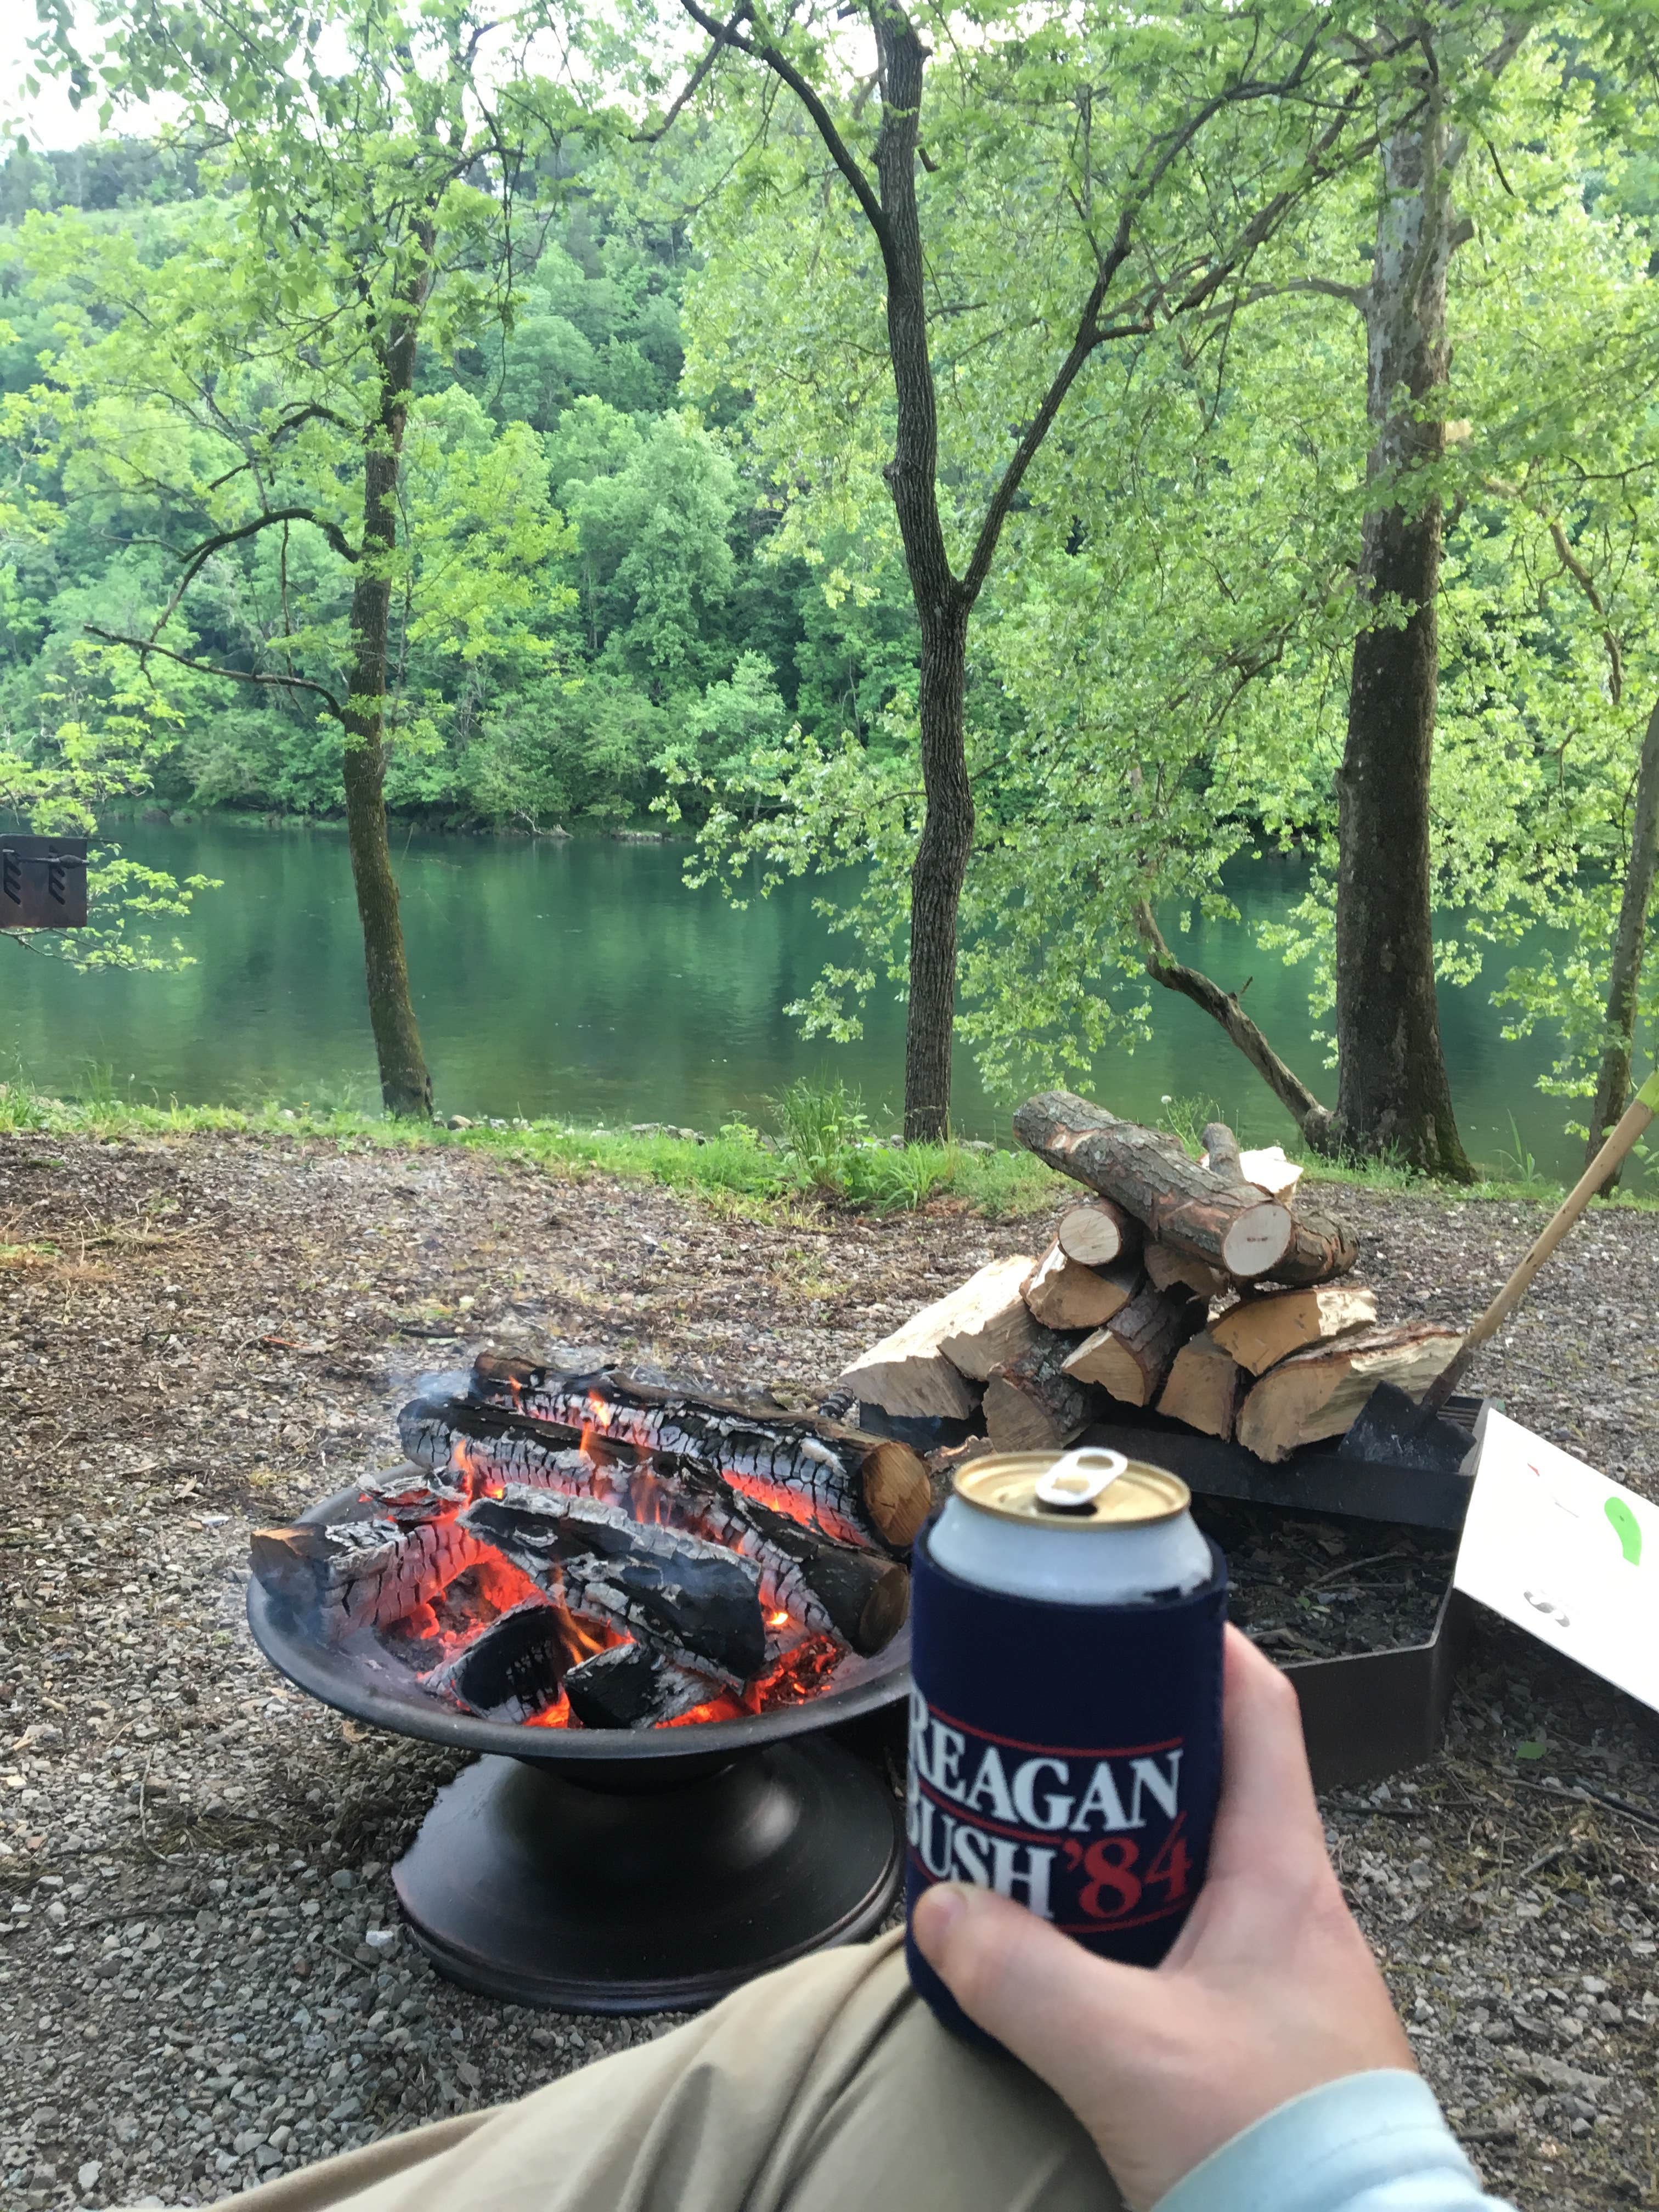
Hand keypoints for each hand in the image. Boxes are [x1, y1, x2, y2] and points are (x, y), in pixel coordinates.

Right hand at [910, 1625, 1414, 2210]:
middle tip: (1038, 1736)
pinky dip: (1118, 1921)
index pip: (1259, 1708)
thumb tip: (943, 1907)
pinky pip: (1178, 1938)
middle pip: (1205, 1779)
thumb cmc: (1282, 2154)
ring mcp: (1273, 1971)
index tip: (1133, 1608)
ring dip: (1110, 1844)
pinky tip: (1061, 1947)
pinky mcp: (1248, 2031)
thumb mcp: (1129, 2053)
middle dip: (1117, 1749)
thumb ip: (1024, 1978)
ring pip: (1185, 1864)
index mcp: (1284, 1874)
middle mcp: (1289, 1908)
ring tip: (1027, 1836)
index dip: (1201, 1642)